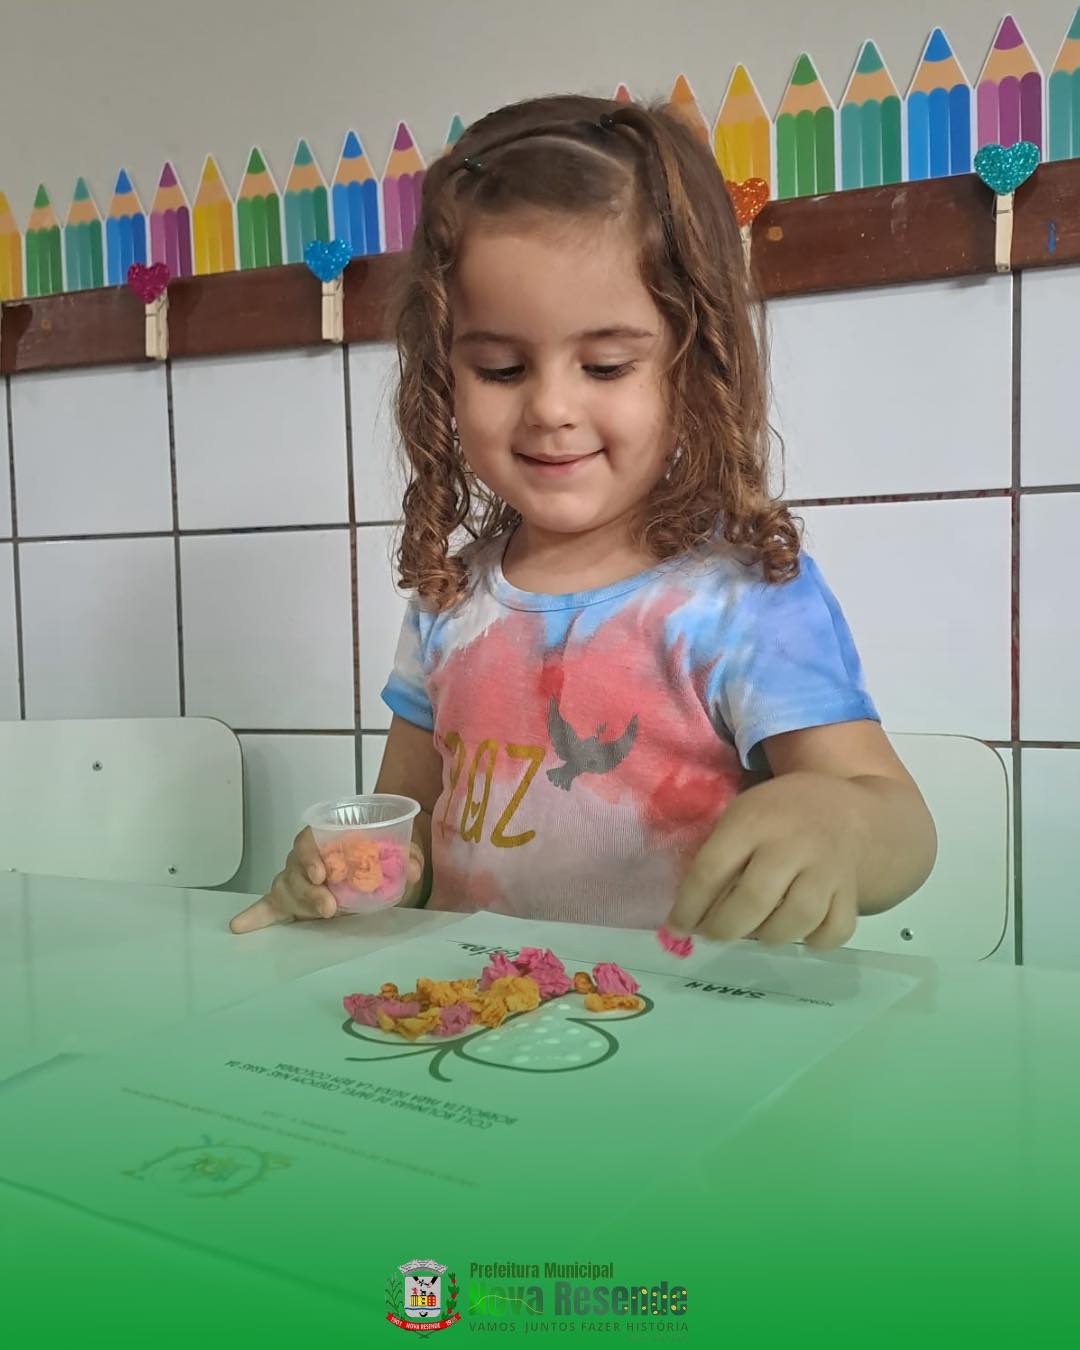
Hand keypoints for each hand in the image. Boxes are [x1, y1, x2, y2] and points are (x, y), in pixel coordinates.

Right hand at [229, 828, 424, 933]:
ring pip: (285, 889)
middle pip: (294, 868)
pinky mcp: (287, 903)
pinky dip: (254, 916)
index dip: (311, 856)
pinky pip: (267, 908)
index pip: (308, 839)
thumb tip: (413, 868)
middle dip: (309, 889)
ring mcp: (293, 881)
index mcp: (325, 840)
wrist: (371, 872)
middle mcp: (304, 859)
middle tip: (329, 906)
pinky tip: (239, 925)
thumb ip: (406, 857)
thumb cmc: (376, 859)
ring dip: (300, 904)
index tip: (323, 874)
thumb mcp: (396, 856)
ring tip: (322, 915)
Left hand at [666, 773, 864, 950]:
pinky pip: (835, 930)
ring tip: (755, 930)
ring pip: (796, 920)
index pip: (711, 871)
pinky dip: (815, 941)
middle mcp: (792, 844)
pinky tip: (800, 933)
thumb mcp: (742, 815)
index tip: (676, 927)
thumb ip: (718, 855)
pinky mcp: (851, 890)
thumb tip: (691, 913)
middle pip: (753, 901)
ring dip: (768, 936)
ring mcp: (827, 868)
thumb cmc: (779, 815)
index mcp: (754, 821)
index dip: (688, 907)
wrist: (846, 809)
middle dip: (724, 928)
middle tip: (713, 934)